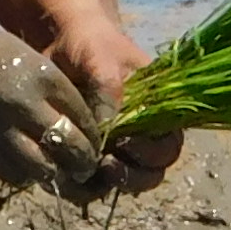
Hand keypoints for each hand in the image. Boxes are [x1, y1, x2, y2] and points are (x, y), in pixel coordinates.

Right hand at [0, 15, 111, 197]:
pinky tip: (30, 168)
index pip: (86, 117)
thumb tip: (76, 124)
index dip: (95, 133)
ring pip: (47, 170)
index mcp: (45, 78)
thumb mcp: (29, 58)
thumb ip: (53, 91)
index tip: (95, 138)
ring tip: (62, 172)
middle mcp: (28, 107)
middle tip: (87, 164)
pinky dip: (28, 176)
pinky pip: (16, 175)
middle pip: (73, 148)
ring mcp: (3, 132)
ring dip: (58, 174)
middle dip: (86, 161)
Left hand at [41, 7, 177, 193]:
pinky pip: (92, 184)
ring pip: (123, 184)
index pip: (168, 145)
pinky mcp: (90, 157)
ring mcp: (117, 148)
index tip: (125, 143)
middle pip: (152, 172)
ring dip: (105, 184)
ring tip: (83, 171)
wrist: (61, 44)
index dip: (151, 152)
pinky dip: (80, 185)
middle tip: (105, 164)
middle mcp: (143, 134)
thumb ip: (110, 88)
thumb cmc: (91, 45)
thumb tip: (109, 126)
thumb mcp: (101, 58)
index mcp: (158, 111)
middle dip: (132, 176)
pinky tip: (64, 172)